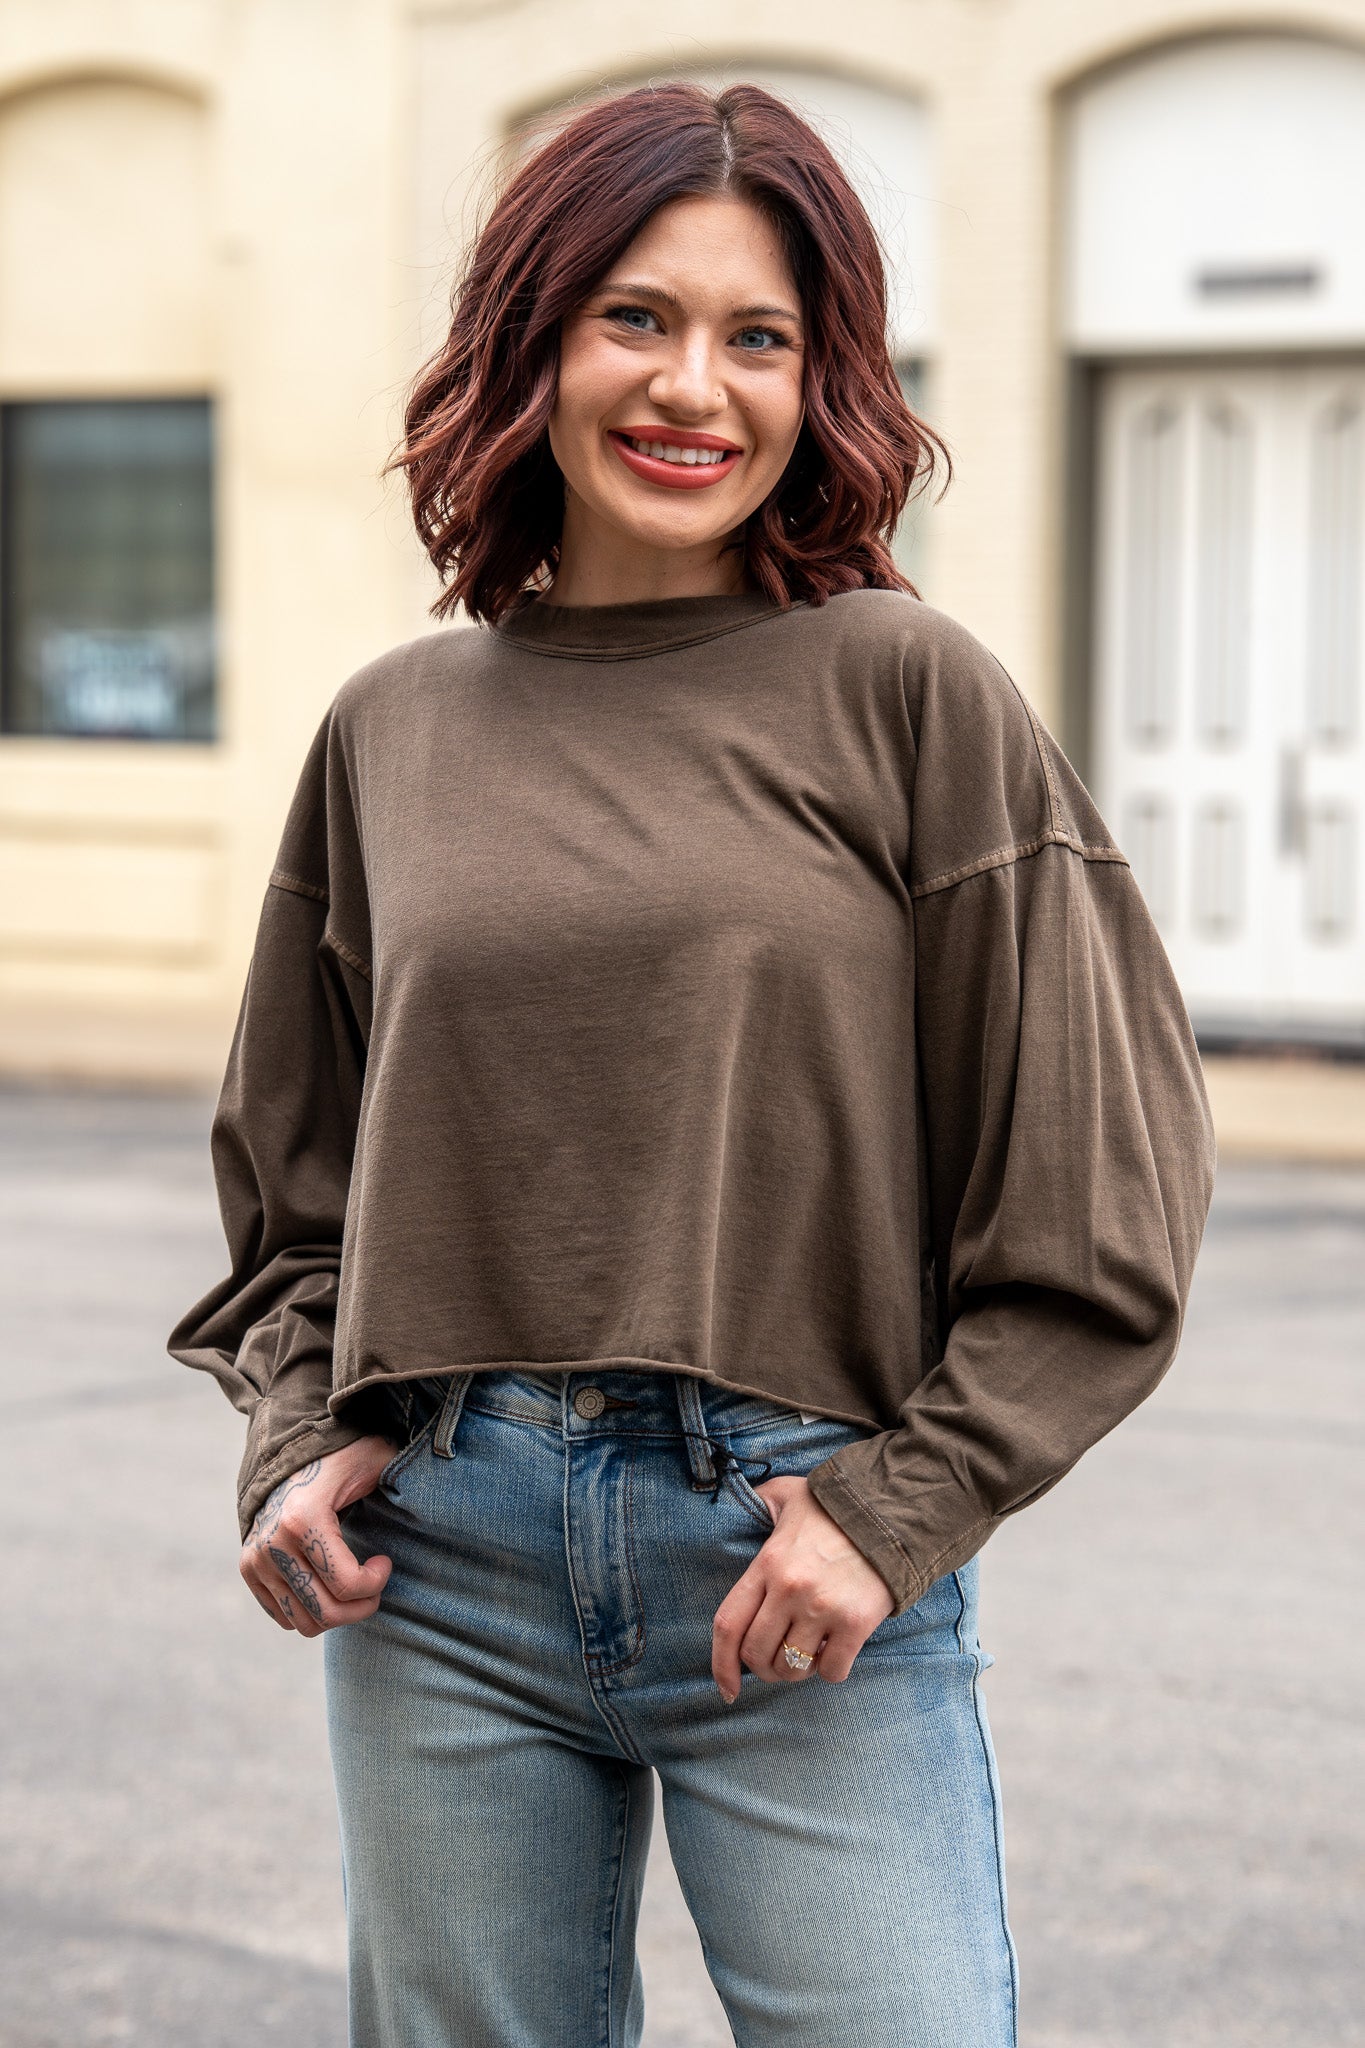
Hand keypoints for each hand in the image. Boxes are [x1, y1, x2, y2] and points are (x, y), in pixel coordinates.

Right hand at [239, 1435, 396, 1636]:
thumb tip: (446, 1484)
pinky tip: (327, 1584)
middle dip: (360, 1607)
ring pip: (303, 1623)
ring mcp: (255, 1560)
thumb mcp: (376, 1460)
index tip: (385, 1562)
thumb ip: (403, 1475)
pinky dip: (310, 1610)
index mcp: (303, 1519)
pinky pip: (283, 1616)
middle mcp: (272, 1545)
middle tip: (374, 1585)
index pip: (346, 1584)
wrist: (288, 1452)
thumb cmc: (341, 1456)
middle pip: (325, 1613)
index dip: (376, 1583)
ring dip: (336, 1613)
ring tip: (351, 1587)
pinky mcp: (248, 1569)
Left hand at [711, 1474, 894, 1699]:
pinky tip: (835, 1650)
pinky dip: (830, 1670)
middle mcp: (789, 1588)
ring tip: (809, 1651)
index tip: (726, 1688)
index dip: (721, 1664)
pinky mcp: (854, 1622)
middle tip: (778, 1659)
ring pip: (791, 1668)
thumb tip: (735, 1504)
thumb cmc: (835, 1507)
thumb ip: (759, 1502)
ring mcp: (821, 1607)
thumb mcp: (787, 1494)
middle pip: (756, 1654)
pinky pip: (832, 1671)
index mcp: (767, 1564)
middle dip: (763, 1668)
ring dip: (796, 1671)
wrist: (891, 1511)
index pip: (728, 1624)